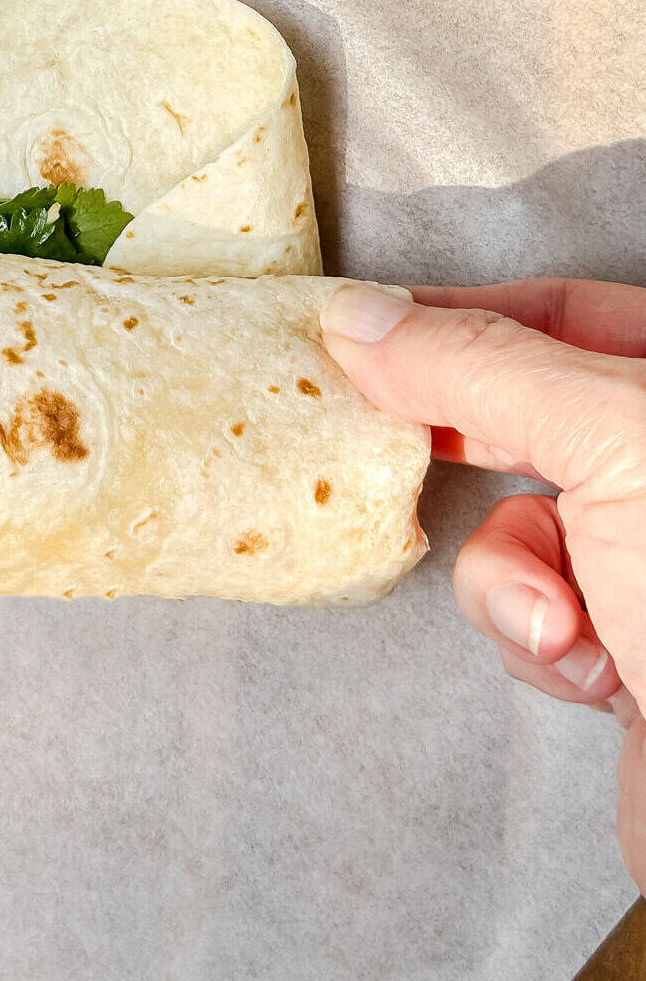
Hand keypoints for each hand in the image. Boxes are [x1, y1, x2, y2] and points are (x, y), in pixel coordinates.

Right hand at [321, 278, 645, 894]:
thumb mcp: (608, 439)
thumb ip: (479, 365)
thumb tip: (360, 317)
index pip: (563, 309)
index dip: (460, 315)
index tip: (362, 331)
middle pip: (529, 413)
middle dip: (464, 446)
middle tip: (378, 437)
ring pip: (513, 525)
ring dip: (509, 576)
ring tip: (560, 620)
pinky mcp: (624, 645)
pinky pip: (528, 612)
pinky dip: (538, 641)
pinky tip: (593, 670)